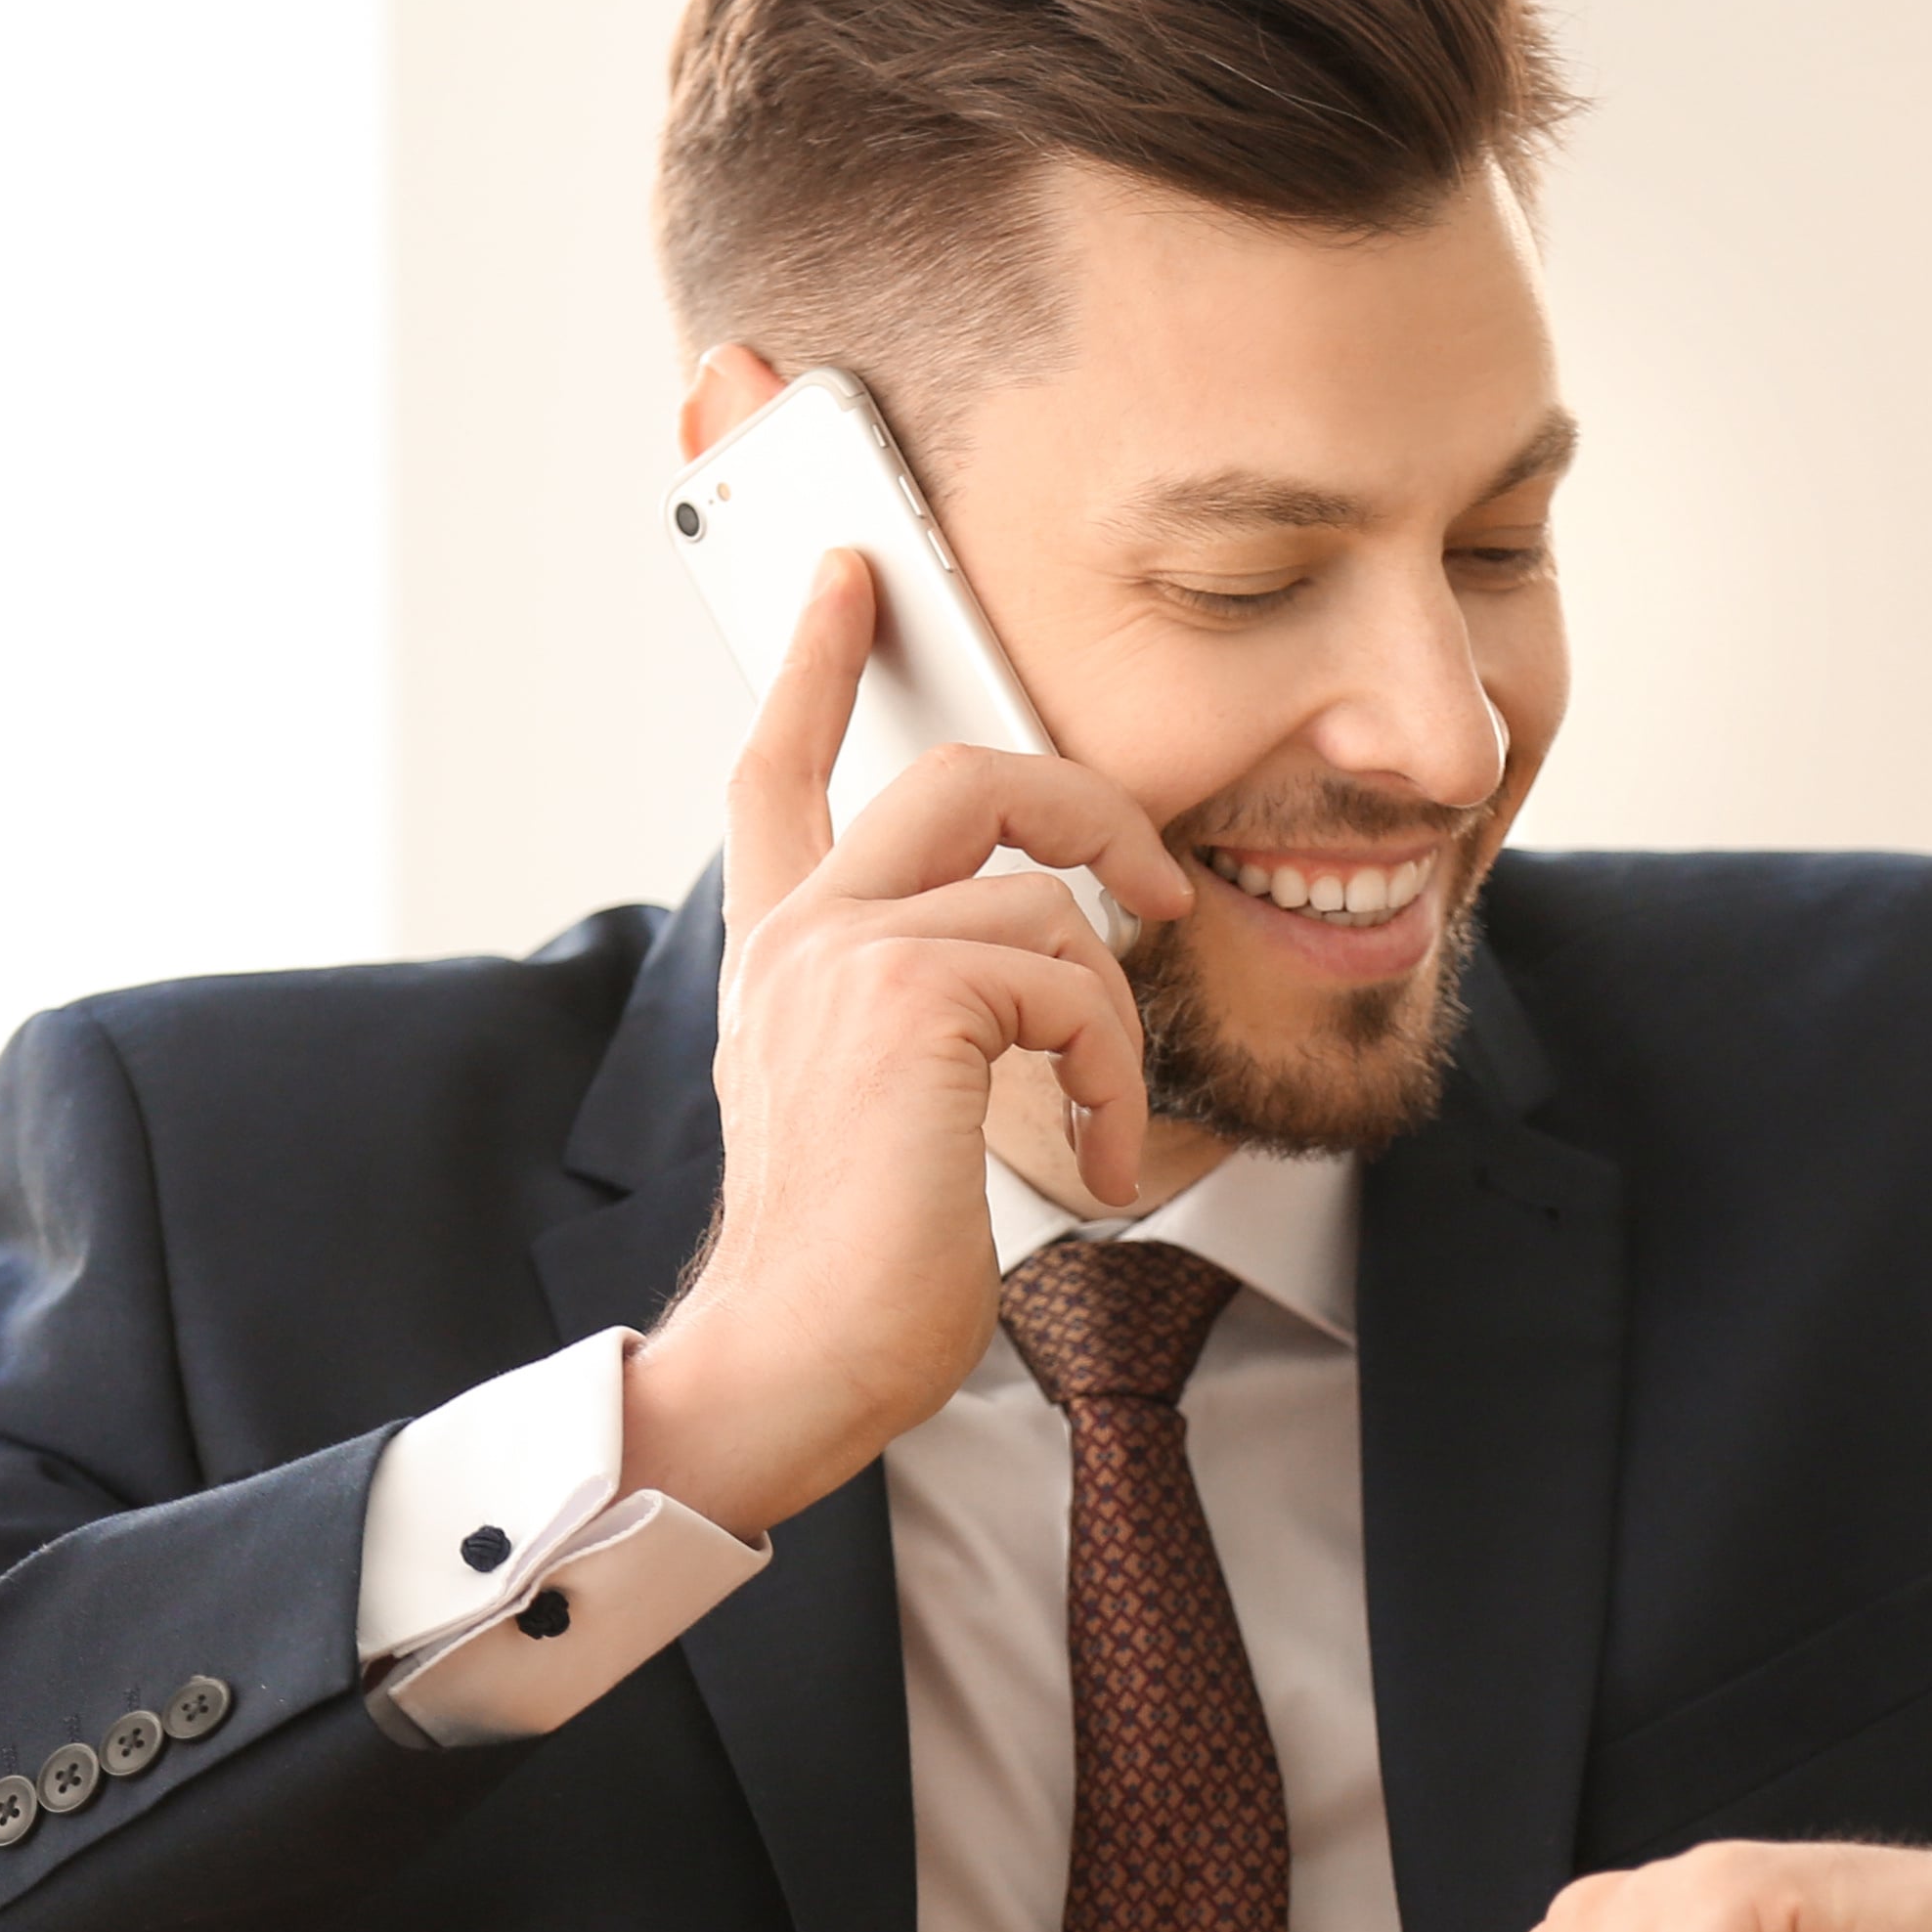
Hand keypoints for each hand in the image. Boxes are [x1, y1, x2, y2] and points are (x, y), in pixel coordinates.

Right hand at [621, 555, 1193, 1533]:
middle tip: (1154, 872)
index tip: (854, 577)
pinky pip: (1075, 979)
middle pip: (957, 774)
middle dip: (1086, 804)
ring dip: (1114, 1024)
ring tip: (1105, 1124)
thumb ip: (922, 1008)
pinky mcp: (913, 997)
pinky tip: (1102, 1158)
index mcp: (784, 954)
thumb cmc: (854, 1262)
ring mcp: (847, 955)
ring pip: (1046, 899)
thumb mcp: (877, 1105)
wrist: (794, 1354)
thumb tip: (1034, 960)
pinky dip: (1115, 1075)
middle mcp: (800, 936)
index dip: (816, 662)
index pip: (777, 769)